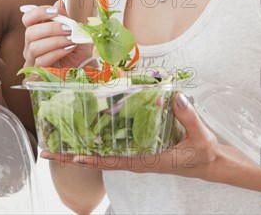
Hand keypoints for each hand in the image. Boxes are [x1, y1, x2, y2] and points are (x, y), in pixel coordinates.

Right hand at [22, 0, 92, 67]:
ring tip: (71, 40)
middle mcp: (30, 45)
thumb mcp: (74, 32)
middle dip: (51, 29)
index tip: (54, 11)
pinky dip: (56, 53)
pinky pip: (41, 61)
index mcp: (36, 32)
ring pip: (34, 47)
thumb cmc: (77, 51)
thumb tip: (59, 3)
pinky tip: (68, 49)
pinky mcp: (37, 73)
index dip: (38, 13)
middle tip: (68, 29)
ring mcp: (32, 60)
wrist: (83, 69)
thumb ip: (65, 18)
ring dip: (55, 41)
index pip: (27, 19)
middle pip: (30, 33)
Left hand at [41, 93, 218, 178]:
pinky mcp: (142, 149)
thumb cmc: (203, 153)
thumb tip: (176, 98)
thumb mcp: (200, 136)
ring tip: (58, 144)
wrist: (211, 162)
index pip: (116, 162)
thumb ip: (189, 117)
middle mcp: (138, 159)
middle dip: (75, 156)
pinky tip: (87, 137)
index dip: (94, 160)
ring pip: (105, 155)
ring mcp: (138, 155)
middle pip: (102, 160)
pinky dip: (99, 144)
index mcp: (149, 160)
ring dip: (82, 150)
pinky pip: (115, 148)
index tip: (73, 156)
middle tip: (50, 151)